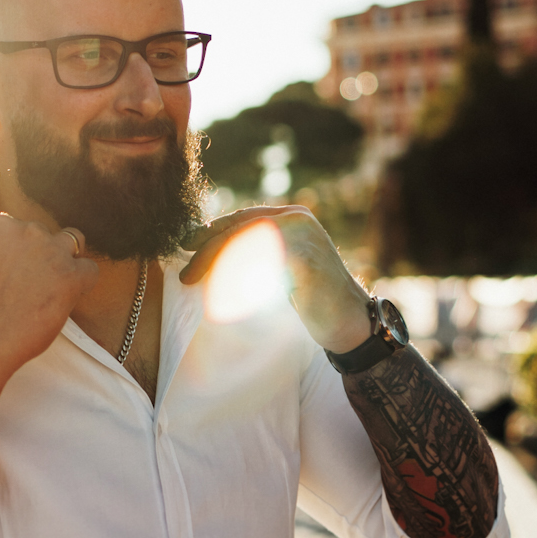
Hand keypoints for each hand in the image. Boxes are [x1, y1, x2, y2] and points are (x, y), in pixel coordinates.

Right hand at [0, 214, 98, 385]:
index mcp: (0, 226)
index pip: (21, 228)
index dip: (22, 251)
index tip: (18, 271)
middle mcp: (27, 231)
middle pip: (47, 235)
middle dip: (42, 256)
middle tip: (34, 284)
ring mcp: (51, 252)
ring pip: (74, 242)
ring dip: (67, 262)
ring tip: (55, 288)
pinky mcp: (70, 276)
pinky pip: (90, 270)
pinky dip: (83, 284)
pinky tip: (68, 299)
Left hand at [179, 205, 370, 354]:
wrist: (350, 322)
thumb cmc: (313, 299)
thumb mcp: (282, 266)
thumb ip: (258, 251)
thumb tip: (211, 251)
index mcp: (293, 215)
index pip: (243, 218)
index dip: (212, 231)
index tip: (187, 246)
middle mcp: (298, 218)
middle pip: (239, 228)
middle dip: (207, 249)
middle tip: (186, 273)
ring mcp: (303, 236)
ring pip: (244, 244)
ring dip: (215, 266)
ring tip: (197, 283)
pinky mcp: (303, 258)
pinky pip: (257, 264)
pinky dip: (235, 279)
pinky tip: (222, 295)